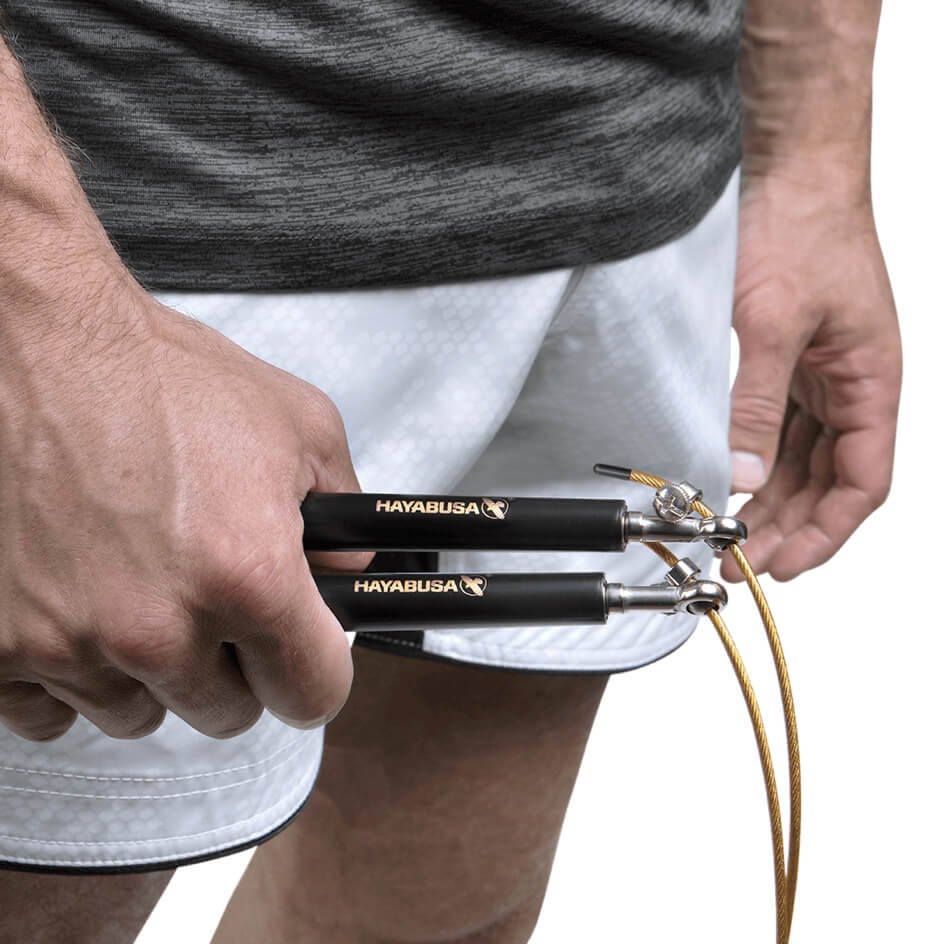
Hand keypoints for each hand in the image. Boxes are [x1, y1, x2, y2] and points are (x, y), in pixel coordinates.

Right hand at [0, 278, 369, 740]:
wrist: (39, 346)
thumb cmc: (155, 377)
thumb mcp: (299, 429)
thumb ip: (343, 520)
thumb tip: (349, 576)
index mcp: (246, 576)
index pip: (310, 694)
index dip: (314, 675)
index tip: (302, 662)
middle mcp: (156, 626)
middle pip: (225, 713)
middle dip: (232, 667)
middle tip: (214, 606)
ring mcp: (67, 644)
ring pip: (136, 713)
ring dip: (148, 670)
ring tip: (141, 590)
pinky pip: (51, 712)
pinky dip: (71, 673)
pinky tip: (81, 609)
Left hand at [722, 171, 902, 582]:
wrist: (788, 169)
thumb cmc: (802, 227)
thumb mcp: (774, 322)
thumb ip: (757, 401)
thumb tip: (743, 472)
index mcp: (872, 381)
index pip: (863, 481)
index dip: (828, 531)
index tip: (784, 562)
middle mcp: (851, 385)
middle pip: (828, 479)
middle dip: (790, 525)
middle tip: (742, 557)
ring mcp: (820, 374)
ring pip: (801, 458)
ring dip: (770, 498)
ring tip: (731, 532)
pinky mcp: (788, 360)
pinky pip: (777, 425)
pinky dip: (756, 457)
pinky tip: (730, 479)